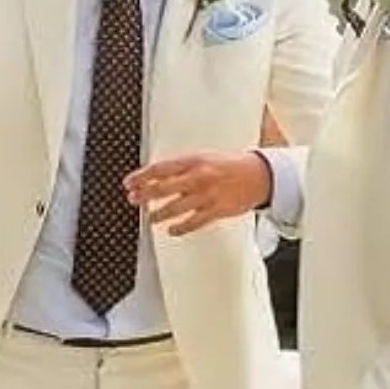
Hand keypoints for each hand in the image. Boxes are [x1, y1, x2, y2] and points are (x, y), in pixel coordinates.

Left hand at [124, 150, 272, 235]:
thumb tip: (160, 176)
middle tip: (133, 199)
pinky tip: (171, 230)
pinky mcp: (217, 210)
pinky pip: (193, 222)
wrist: (260, 174)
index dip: (142, 176)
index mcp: (194, 161)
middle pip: (163, 188)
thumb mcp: (205, 158)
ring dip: (159, 213)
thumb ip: (184, 167)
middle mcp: (198, 177)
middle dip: (144, 195)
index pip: (161, 169)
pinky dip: (180, 228)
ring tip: (150, 218)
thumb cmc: (232, 165)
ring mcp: (207, 195)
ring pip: (175, 207)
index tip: (129, 182)